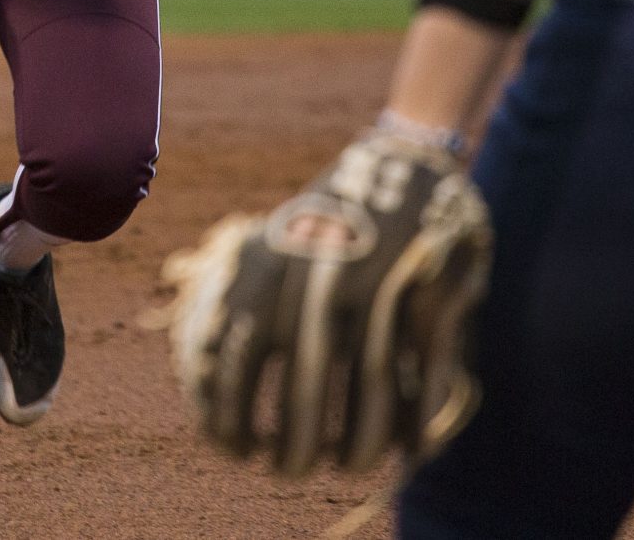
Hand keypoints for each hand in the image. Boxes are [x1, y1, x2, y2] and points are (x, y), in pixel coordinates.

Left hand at [162, 123, 490, 477]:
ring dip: (358, 438)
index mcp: (275, 262)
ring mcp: (383, 282)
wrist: (403, 162)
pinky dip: (416, 415)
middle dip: (295, 440)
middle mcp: (324, 274)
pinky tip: (407, 447)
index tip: (231, 449)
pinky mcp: (434, 290)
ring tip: (348, 467)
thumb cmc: (325, 218)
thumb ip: (238, 300)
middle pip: (305, 382)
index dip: (231, 411)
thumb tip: (200, 376)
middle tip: (288, 471)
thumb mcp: (273, 241)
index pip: (240, 354)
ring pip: (370, 384)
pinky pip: (424, 369)